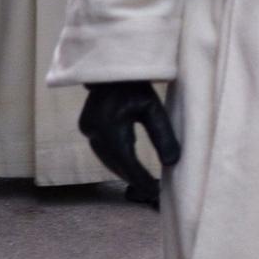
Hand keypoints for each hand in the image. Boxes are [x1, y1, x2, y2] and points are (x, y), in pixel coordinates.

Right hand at [78, 82, 180, 206]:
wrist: (115, 67)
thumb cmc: (138, 85)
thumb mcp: (154, 108)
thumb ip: (163, 135)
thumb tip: (172, 162)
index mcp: (110, 125)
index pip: (127, 160)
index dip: (140, 178)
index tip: (155, 191)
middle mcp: (94, 130)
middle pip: (114, 162)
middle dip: (132, 177)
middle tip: (151, 191)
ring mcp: (87, 128)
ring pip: (106, 158)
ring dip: (123, 170)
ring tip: (142, 182)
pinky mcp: (86, 126)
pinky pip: (102, 150)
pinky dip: (116, 159)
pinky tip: (128, 166)